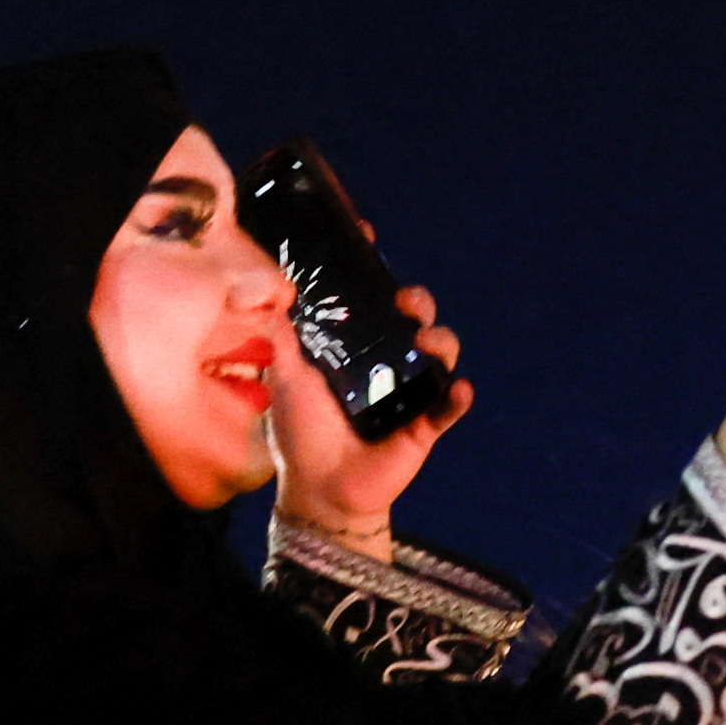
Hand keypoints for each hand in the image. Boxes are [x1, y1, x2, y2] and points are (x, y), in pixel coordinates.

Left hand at [271, 285, 466, 545]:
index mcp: (351, 346)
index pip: (368, 297)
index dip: (372, 267)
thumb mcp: (282, 377)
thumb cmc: (299, 432)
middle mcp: (384, 361)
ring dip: (441, 340)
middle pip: (413, 317)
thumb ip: (277, 337)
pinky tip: (458, 389)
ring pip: (439, 353)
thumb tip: (267, 291)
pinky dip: (458, 397)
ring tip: (426, 343)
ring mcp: (408, 391)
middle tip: (403, 300)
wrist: (320, 490)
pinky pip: (450, 406)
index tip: (367, 234)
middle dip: (417, 300)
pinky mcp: (424, 424)